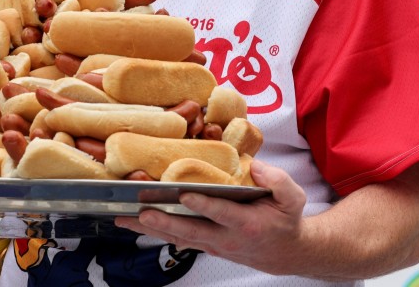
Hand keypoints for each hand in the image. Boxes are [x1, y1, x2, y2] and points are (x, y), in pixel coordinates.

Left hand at [114, 159, 307, 274]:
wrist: (284, 252)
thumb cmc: (285, 220)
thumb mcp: (292, 198)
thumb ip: (277, 180)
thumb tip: (256, 166)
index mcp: (247, 223)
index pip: (221, 213)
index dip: (203, 205)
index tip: (184, 195)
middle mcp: (227, 237)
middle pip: (191, 230)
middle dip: (165, 221)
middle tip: (144, 212)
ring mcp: (214, 244)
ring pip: (178, 237)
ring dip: (152, 229)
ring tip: (126, 220)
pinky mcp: (206, 245)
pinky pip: (178, 240)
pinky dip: (157, 233)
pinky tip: (136, 226)